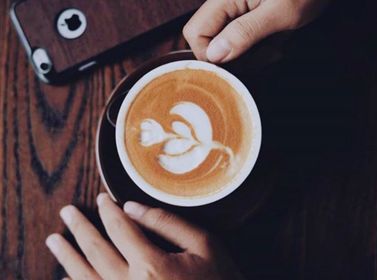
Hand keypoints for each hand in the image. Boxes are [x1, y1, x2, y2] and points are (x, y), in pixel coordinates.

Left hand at [46, 193, 242, 279]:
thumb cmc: (220, 279)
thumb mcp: (204, 244)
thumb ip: (167, 223)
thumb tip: (132, 208)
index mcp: (151, 266)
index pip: (121, 228)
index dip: (109, 210)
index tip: (102, 198)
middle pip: (96, 251)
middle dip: (79, 228)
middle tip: (66, 212)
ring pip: (85, 277)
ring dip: (67, 256)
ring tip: (54, 239)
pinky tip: (65, 278)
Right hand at [183, 0, 328, 62]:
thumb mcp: (280, 13)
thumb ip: (245, 32)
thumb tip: (214, 55)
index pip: (195, 33)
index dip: (211, 55)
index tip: (239, 61)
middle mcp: (225, 4)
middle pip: (209, 43)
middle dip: (237, 57)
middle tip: (268, 51)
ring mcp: (237, 12)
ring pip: (228, 47)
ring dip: (253, 55)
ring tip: (278, 43)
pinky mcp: (248, 19)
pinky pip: (244, 43)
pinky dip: (261, 49)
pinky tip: (278, 40)